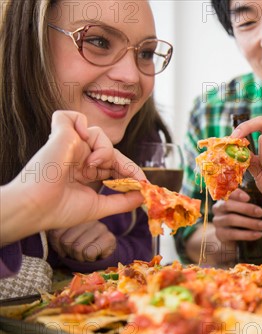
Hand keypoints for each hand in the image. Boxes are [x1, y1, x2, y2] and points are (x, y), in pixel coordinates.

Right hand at [1, 111, 144, 244]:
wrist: (37, 207)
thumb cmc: (61, 210)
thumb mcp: (100, 207)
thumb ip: (123, 201)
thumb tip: (143, 195)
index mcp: (86, 172)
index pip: (114, 165)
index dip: (130, 172)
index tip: (145, 184)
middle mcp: (79, 157)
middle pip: (110, 150)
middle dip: (126, 165)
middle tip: (136, 179)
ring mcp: (70, 144)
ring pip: (98, 134)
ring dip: (104, 151)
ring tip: (91, 167)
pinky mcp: (60, 133)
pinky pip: (74, 116)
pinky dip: (81, 123)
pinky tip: (81, 139)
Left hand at [49, 221, 116, 261]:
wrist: (103, 257)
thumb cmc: (81, 248)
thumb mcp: (65, 239)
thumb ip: (55, 234)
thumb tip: (40, 228)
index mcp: (75, 216)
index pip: (56, 233)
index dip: (57, 246)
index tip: (65, 248)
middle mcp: (89, 218)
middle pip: (66, 241)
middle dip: (69, 253)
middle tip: (77, 253)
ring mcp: (100, 227)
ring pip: (77, 247)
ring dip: (79, 257)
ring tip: (85, 254)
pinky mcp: (109, 238)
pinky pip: (89, 253)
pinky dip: (89, 259)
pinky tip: (94, 256)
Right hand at [212, 189, 261, 242]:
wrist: (231, 239)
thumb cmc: (241, 218)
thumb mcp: (243, 208)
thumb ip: (248, 202)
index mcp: (224, 198)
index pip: (226, 192)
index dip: (236, 194)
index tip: (248, 198)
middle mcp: (217, 208)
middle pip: (228, 205)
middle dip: (246, 208)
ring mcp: (217, 222)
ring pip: (231, 219)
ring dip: (250, 222)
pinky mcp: (220, 235)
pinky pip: (233, 234)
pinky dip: (247, 234)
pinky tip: (259, 234)